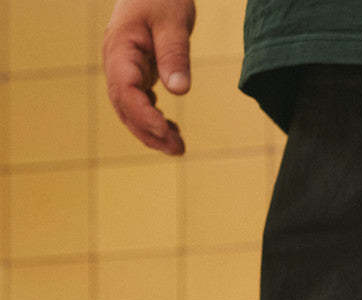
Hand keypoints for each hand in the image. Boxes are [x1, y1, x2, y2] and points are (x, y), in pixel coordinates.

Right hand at [102, 0, 194, 154]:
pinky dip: (154, 120)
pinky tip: (172, 130)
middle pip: (125, 107)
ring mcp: (123, 70)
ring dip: (152, 132)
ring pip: (130, 110)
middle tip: (178, 150)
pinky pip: (138, 104)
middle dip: (149, 132)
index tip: (165, 130)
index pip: (125, 90)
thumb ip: (175, 55)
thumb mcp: (174, 22)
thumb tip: (179, 91)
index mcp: (120, 49)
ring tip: (178, 147)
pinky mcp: (135, 74)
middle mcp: (116, 63)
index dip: (143, 114)